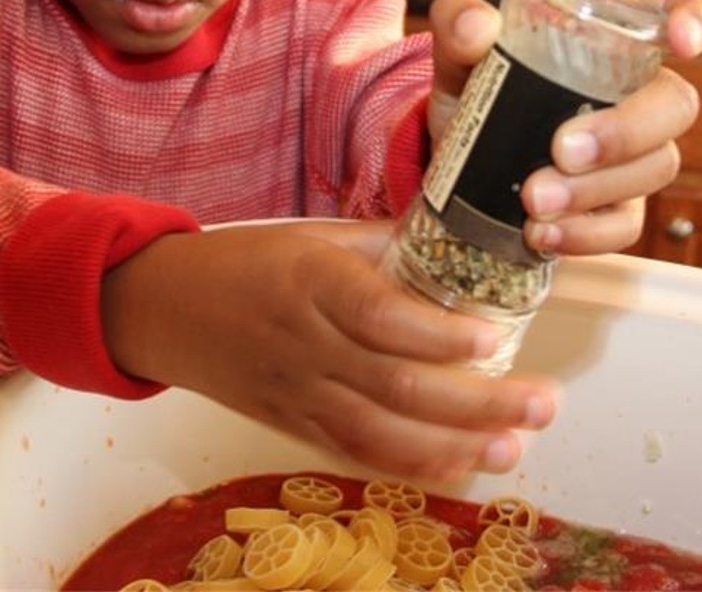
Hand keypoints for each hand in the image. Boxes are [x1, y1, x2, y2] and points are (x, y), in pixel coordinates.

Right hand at [100, 219, 557, 482]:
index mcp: (311, 281)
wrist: (159, 308)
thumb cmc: (243, 261)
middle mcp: (305, 343)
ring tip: (515, 446)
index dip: (438, 333)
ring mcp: (297, 392)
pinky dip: (409, 466)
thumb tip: (456, 242)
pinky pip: (354, 453)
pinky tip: (460, 467)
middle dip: (477, 401)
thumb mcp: (310, 234)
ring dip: (454, 446)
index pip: (379, 314)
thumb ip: (381, 244)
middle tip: (542, 402)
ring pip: (381, 432)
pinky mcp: (289, 425)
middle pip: (396, 384)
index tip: (493, 335)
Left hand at [427, 0, 701, 256]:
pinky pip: (625, 225)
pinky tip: (541, 232)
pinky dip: (584, 233)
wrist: (452, 160)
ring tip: (534, 198)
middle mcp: (634, 93)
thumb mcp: (459, 51)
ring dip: (595, 188)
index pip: (674, 12)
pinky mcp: (616, 208)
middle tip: (563, 149)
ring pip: (655, 168)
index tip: (681, 39)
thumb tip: (478, 28)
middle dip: (627, 130)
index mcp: (610, 40)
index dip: (694, 19)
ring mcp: (633, 155)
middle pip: (676, 104)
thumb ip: (460, 24)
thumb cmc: (475, 89)